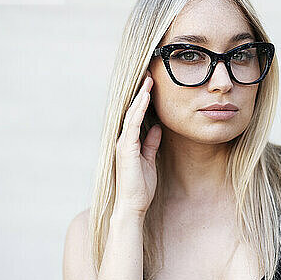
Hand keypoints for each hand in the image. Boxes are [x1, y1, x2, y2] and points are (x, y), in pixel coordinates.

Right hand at [113, 70, 161, 217]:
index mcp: (130, 142)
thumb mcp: (150, 160)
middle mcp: (124, 140)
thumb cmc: (141, 187)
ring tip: (149, 80)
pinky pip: (132, 124)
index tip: (152, 84)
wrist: (133, 206)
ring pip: (131, 114)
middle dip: (141, 92)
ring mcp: (123, 143)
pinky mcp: (126, 148)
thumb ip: (151, 144)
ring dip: (140, 96)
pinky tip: (145, 98)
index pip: (136, 116)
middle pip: (132, 111)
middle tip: (149, 74)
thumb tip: (157, 128)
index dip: (144, 100)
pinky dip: (138, 110)